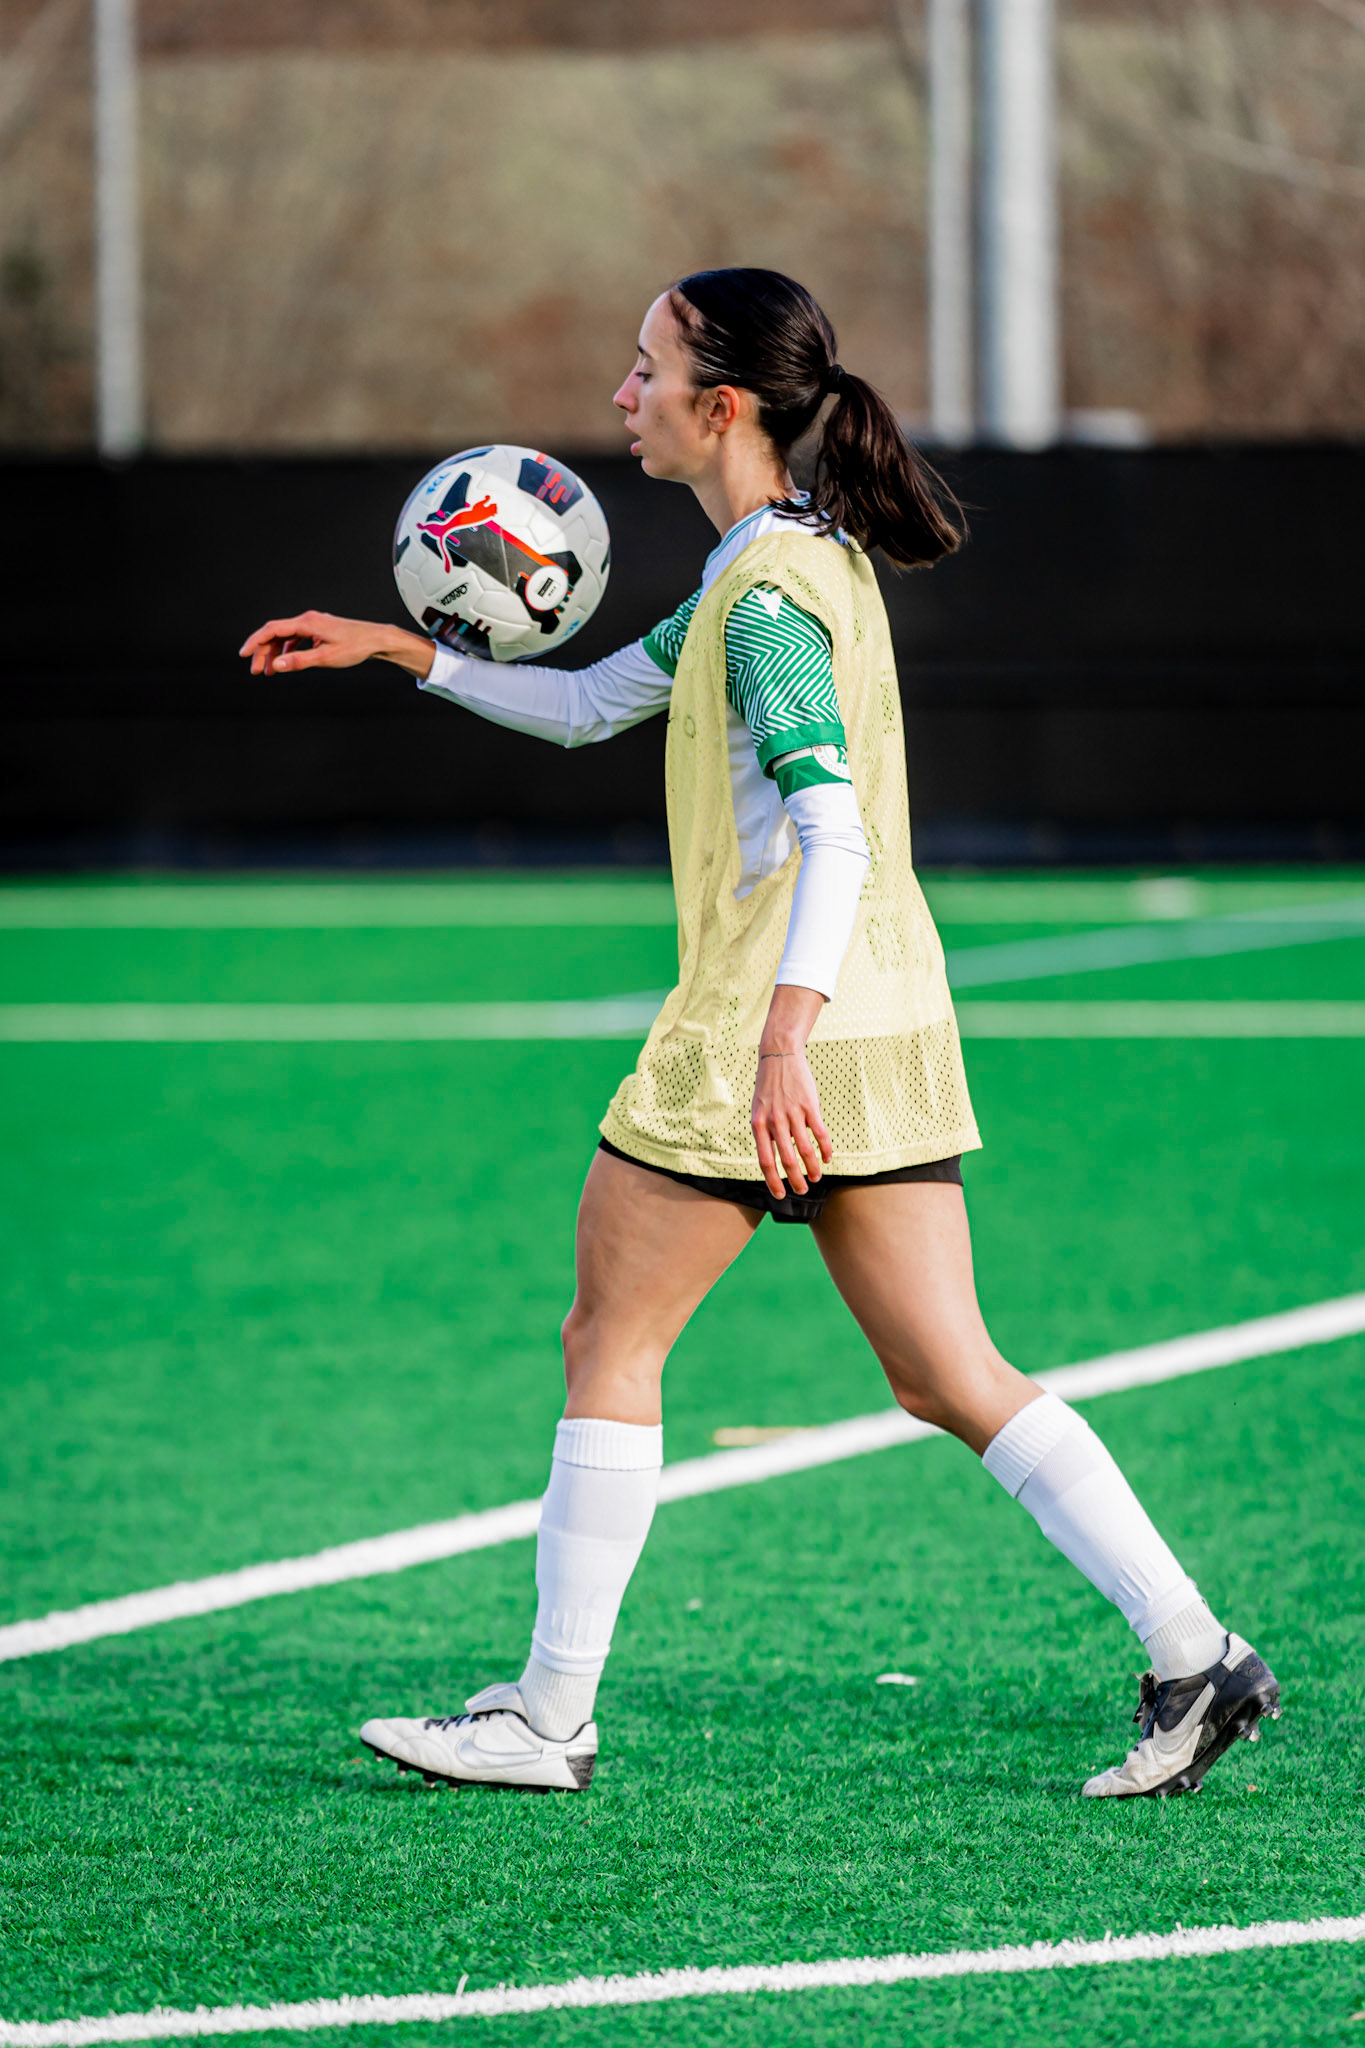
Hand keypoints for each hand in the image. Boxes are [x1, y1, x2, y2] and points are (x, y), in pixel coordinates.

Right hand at [237, 610, 434, 678]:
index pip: (272, 629)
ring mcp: (314, 624)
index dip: (255, 642)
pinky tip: (286, 662)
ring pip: (286, 637)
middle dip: (263, 653)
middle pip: (276, 634)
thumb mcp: (326, 658)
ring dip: (275, 653)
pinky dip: (288, 650)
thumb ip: (299, 662)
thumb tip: (276, 665)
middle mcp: (308, 620)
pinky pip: (296, 638)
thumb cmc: (355, 647)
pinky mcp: (320, 630)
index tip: (243, 655)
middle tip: (256, 671)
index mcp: (307, 623)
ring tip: (269, 671)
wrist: (377, 639)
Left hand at [751, 1045, 832, 1198]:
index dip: (773, 1182)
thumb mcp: (759, 1110)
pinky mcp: (809, 1106)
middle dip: (795, 1181)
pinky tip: (827, 1159)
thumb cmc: (769, 1087)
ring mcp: (793, 1113)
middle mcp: (775, 1122)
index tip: (780, 1195)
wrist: (779, 1056)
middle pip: (787, 1160)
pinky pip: (819, 1134)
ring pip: (805, 1150)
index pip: (765, 1161)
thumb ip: (767, 1133)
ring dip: (812, 1168)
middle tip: (802, 1191)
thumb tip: (780, 1158)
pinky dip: (825, 1150)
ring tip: (816, 1178)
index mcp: (759, 1125)